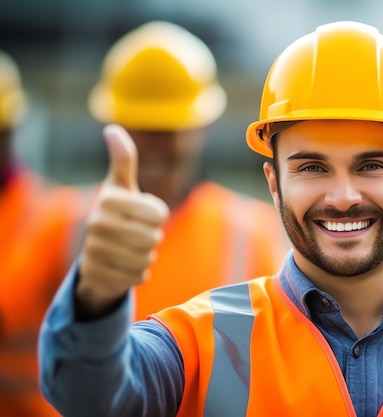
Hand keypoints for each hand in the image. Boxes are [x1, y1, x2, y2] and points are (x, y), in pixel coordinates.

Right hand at [76, 124, 168, 316]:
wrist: (94, 255)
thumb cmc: (116, 214)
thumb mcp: (121, 187)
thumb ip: (123, 160)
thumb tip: (112, 129)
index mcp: (108, 200)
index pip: (159, 214)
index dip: (158, 217)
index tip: (144, 215)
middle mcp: (96, 223)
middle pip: (154, 238)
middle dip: (153, 239)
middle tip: (137, 235)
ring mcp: (94, 251)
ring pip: (147, 258)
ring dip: (146, 256)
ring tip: (130, 250)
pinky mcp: (97, 275)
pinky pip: (139, 277)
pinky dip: (138, 273)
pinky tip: (124, 266)